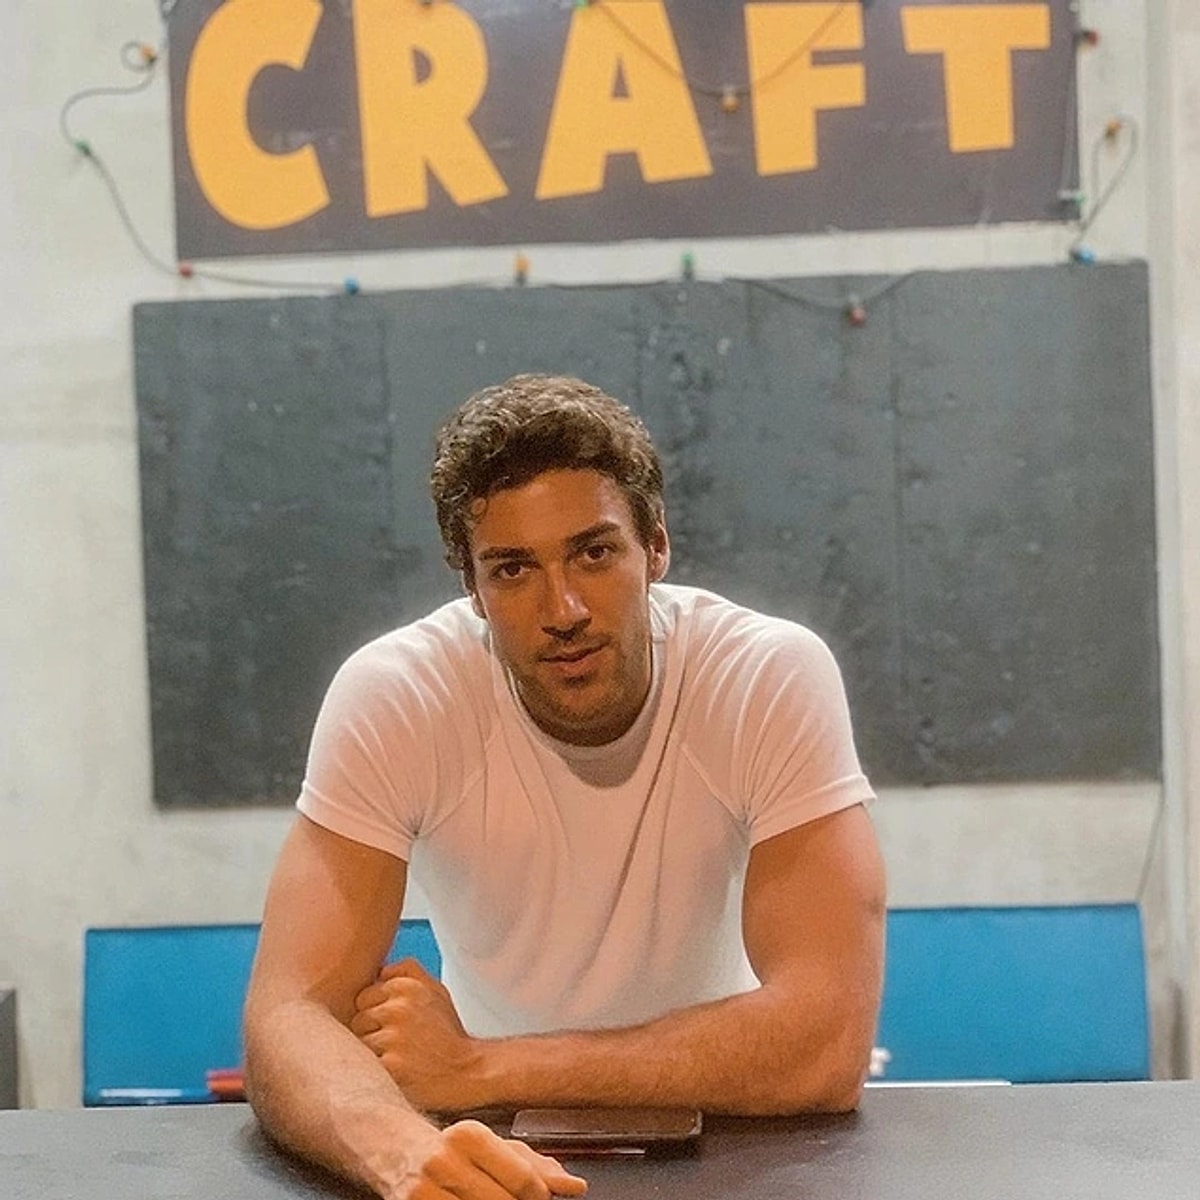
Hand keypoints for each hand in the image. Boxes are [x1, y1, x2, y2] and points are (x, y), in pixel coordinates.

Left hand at [351, 958, 484, 1111]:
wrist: (468, 1070)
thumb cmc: (447, 1031)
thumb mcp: (436, 990)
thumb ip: (408, 971)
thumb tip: (378, 969)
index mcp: (406, 986)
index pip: (363, 997)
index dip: (374, 1013)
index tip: (392, 1025)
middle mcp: (398, 1007)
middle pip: (357, 1020)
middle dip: (371, 1032)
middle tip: (396, 1043)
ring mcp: (394, 1037)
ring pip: (360, 1044)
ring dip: (374, 1053)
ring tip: (399, 1057)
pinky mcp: (391, 1066)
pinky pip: (368, 1065)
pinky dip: (379, 1071)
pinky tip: (400, 1071)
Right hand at [390, 1119, 586, 1199]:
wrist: (388, 1144)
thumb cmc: (451, 1147)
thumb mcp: (490, 1145)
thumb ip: (534, 1164)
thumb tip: (575, 1187)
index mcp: (472, 1136)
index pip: (523, 1181)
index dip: (539, 1199)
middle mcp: (446, 1159)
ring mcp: (424, 1188)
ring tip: (490, 1197)